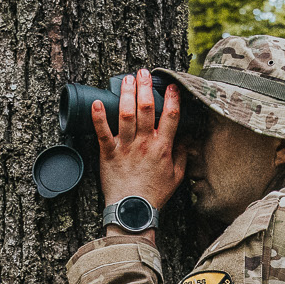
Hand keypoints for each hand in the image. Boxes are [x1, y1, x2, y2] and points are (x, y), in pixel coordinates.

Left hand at [92, 67, 183, 220]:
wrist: (133, 211)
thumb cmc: (155, 195)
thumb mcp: (177, 177)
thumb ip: (182, 155)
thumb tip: (188, 139)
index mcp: (163, 147)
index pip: (171, 116)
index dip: (172, 98)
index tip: (171, 85)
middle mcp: (144, 143)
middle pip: (146, 108)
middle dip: (145, 87)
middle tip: (143, 72)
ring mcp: (126, 147)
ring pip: (126, 114)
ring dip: (126, 93)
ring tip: (126, 78)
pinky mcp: (108, 153)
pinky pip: (102, 132)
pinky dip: (98, 117)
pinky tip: (96, 102)